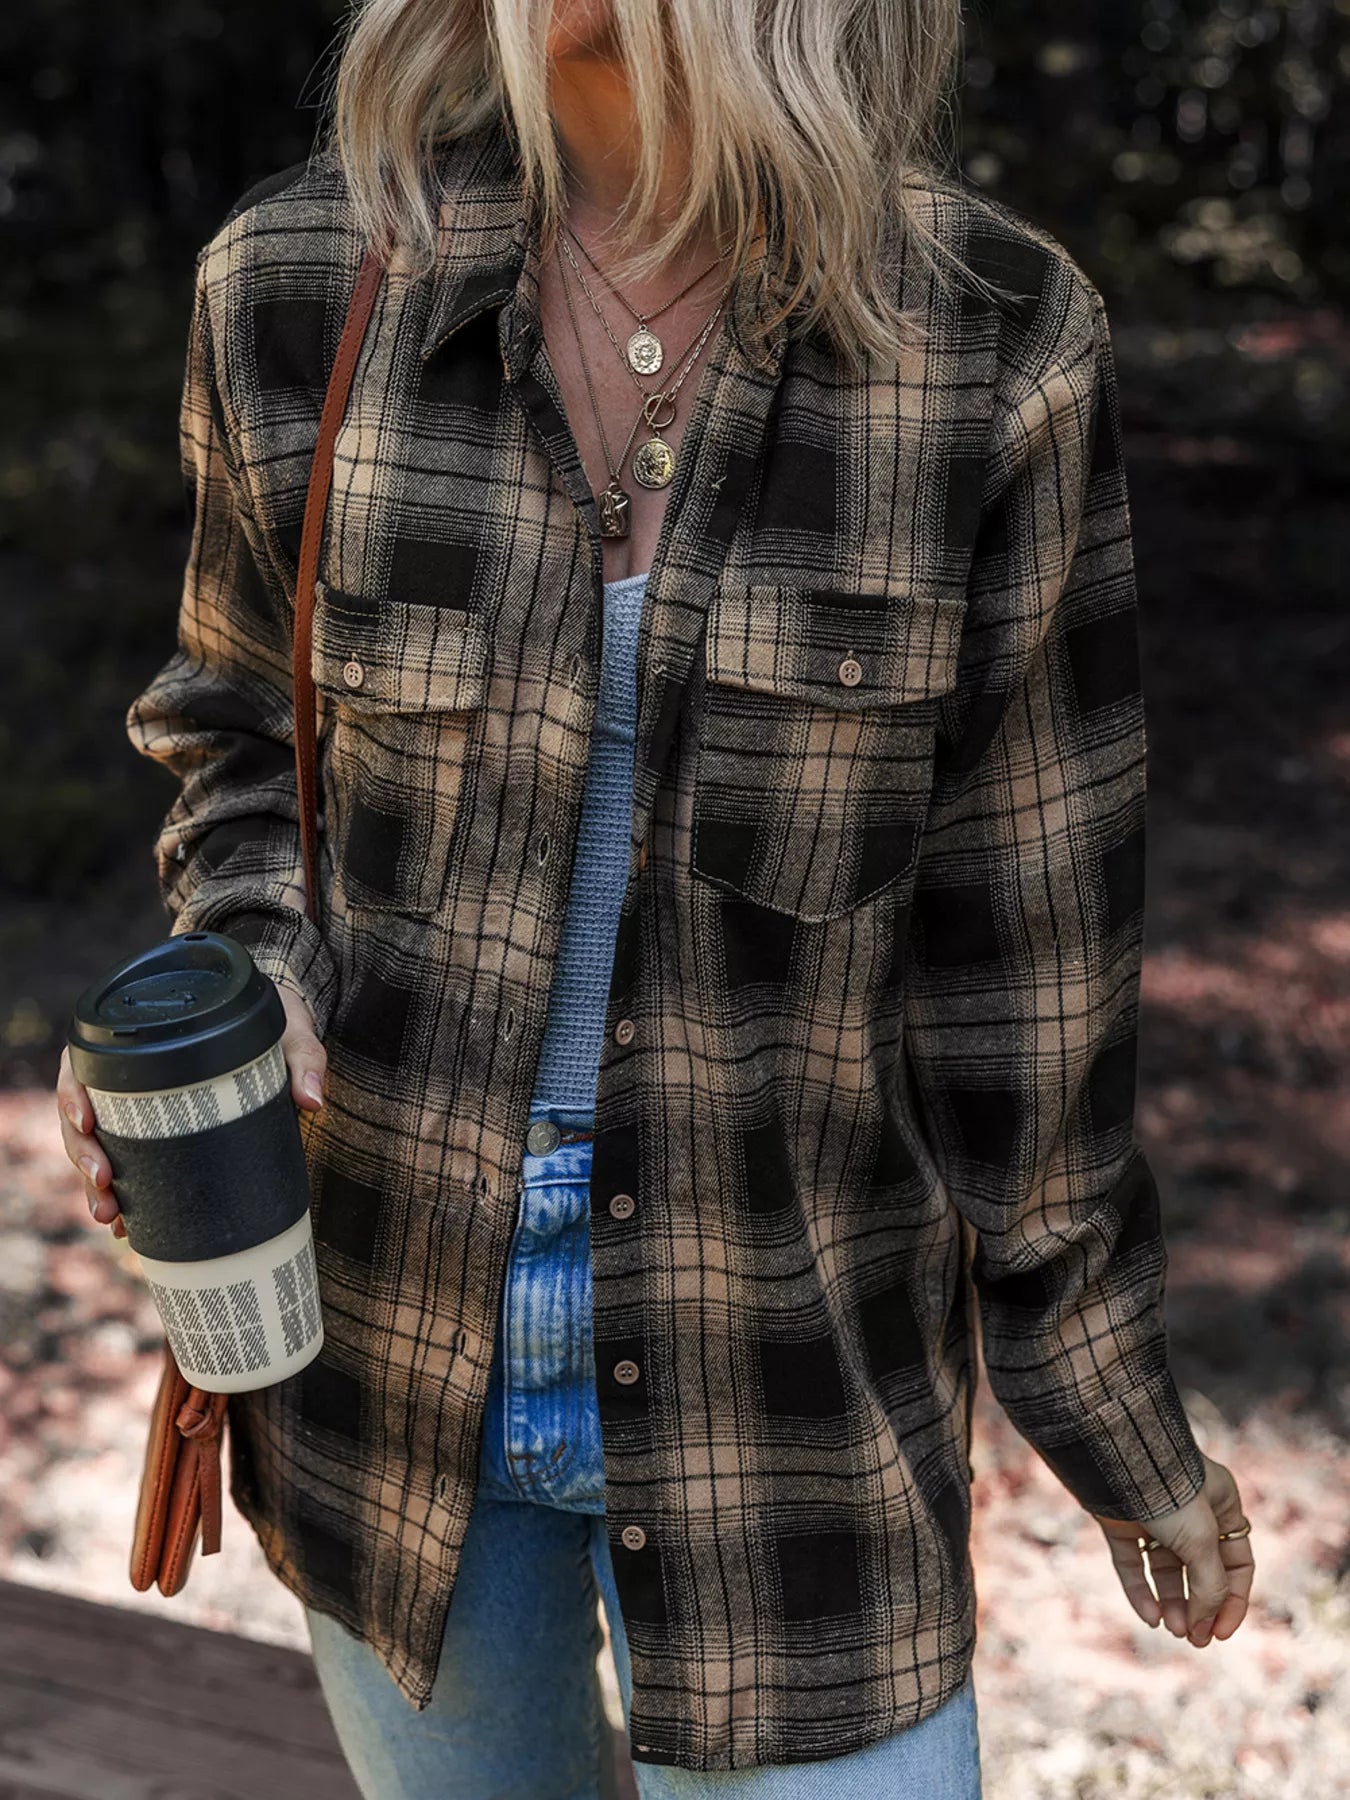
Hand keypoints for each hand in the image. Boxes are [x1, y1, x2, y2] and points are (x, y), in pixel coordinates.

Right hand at [56, 983, 327, 1237]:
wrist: (284, 1028)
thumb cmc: (277, 1018)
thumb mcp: (289, 1028)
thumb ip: (302, 1056)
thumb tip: (311, 1100)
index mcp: (144, 1037)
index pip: (85, 1062)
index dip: (74, 1094)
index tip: (86, 1123)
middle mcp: (131, 1071)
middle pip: (84, 1112)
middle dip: (84, 1154)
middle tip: (105, 1187)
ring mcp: (142, 1104)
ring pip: (98, 1143)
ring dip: (95, 1183)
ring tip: (110, 1218)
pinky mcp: (160, 1129)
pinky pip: (129, 1160)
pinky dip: (125, 1194)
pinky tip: (126, 1225)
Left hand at [1093, 1453, 1253, 1648]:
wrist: (1114, 1459)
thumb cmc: (1169, 1491)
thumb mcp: (1202, 1541)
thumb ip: (1209, 1585)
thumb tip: (1204, 1621)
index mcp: (1222, 1504)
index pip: (1237, 1563)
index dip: (1233, 1601)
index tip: (1222, 1633)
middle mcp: (1190, 1511)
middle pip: (1201, 1571)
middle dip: (1199, 1607)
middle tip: (1195, 1640)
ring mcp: (1154, 1516)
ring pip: (1166, 1570)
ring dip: (1172, 1603)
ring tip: (1175, 1630)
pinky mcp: (1121, 1522)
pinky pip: (1132, 1564)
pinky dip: (1140, 1591)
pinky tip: (1150, 1617)